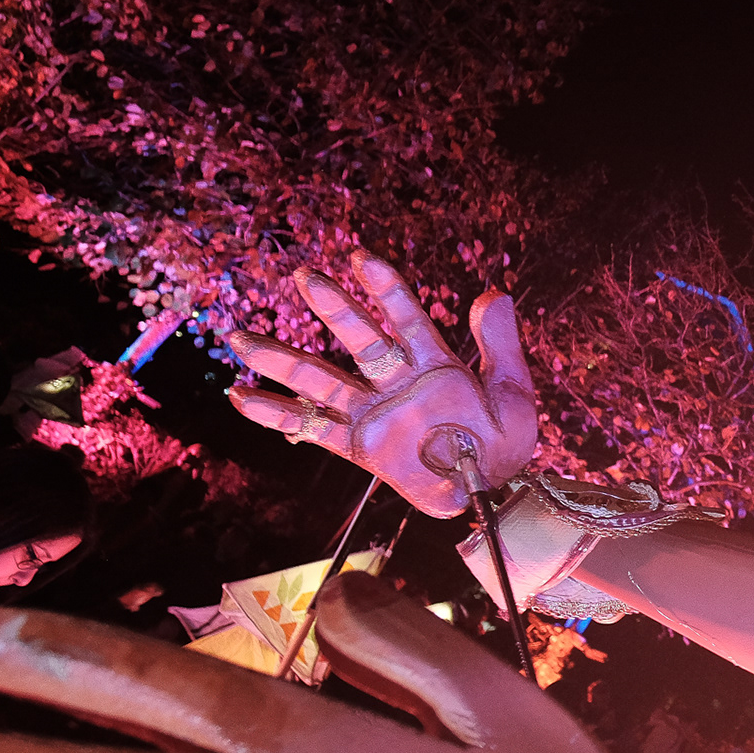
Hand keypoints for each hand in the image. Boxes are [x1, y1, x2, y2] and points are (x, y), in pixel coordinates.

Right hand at [228, 252, 536, 517]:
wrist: (491, 493)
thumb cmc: (505, 444)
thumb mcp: (513, 392)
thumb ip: (500, 346)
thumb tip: (494, 294)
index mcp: (433, 365)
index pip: (407, 319)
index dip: (387, 290)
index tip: (361, 258)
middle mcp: (397, 382)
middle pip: (360, 340)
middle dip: (334, 309)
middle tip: (304, 275)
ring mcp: (375, 412)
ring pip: (323, 380)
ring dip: (282, 360)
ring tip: (240, 337)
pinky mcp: (360, 445)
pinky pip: (314, 428)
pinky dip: (277, 414)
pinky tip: (241, 397)